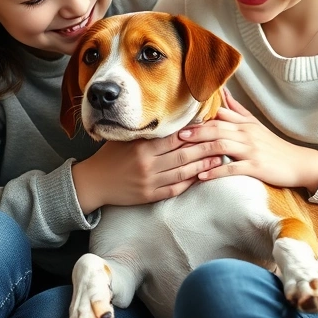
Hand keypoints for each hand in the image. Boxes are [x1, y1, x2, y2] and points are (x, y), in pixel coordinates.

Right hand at [72, 134, 223, 213]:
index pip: (175, 138)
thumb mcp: (125, 138)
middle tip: (223, 142)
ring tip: (218, 159)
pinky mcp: (149, 196)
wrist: (93, 182)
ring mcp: (149, 182)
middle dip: (205, 149)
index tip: (210, 126)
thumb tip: (172, 121)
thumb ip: (147, 133)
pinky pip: (174, 189)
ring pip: (182, 173)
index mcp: (142, 147)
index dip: (194, 132)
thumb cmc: (110, 156)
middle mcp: (147, 164)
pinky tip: (202, 177)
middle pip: (183, 155)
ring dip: (203, 166)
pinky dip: (190, 183)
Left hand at [178, 90, 317, 190]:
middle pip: (216, 128)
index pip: (218, 116)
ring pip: (222, 145)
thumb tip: (223, 91)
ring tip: (183, 154)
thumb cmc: (273, 145)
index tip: (179, 121)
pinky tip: (202, 176)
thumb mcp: (255, 125)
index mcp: (244, 123)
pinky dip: (216, 171)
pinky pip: (233, 168)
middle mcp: (246, 133)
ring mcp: (251, 150)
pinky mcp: (256, 166)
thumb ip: (237, 110)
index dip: (198, 118)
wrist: (298, 163)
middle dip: (195, 132)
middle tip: (175, 135)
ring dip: (200, 149)